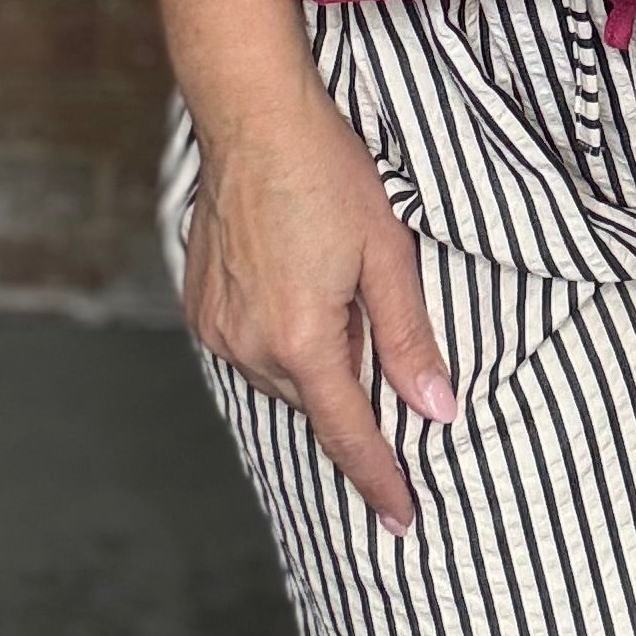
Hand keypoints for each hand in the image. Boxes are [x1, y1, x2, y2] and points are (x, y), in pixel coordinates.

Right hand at [183, 71, 455, 531]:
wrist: (253, 117)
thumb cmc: (326, 172)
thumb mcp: (388, 252)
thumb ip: (410, 338)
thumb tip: (435, 408)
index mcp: (302, 339)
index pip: (349, 435)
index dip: (380, 480)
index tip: (402, 518)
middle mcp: (249, 345)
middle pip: (317, 401)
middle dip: (354, 388)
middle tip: (378, 329)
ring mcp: (217, 327)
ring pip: (282, 375)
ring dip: (316, 358)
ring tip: (333, 288)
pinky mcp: (200, 307)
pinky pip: (250, 347)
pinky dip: (282, 338)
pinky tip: (298, 288)